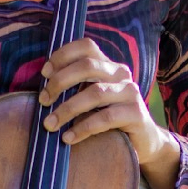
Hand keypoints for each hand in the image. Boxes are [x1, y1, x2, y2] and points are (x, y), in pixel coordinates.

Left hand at [37, 38, 178, 168]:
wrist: (143, 142)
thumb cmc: (110, 118)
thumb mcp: (92, 99)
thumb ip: (76, 88)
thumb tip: (44, 87)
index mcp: (109, 66)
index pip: (87, 46)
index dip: (63, 55)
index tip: (44, 73)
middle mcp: (121, 74)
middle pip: (88, 65)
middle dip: (60, 81)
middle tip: (43, 101)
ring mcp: (130, 92)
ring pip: (95, 93)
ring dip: (67, 109)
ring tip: (50, 124)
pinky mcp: (136, 114)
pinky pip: (105, 118)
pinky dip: (83, 128)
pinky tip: (68, 138)